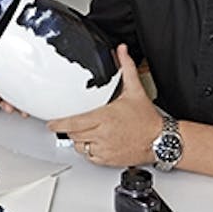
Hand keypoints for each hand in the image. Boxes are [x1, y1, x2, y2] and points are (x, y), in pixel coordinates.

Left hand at [47, 44, 160, 165]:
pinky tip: (95, 142)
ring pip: (80, 147)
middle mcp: (103, 134)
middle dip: (70, 129)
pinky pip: (90, 157)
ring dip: (79, 140)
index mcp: (105, 117)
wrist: (161, 140)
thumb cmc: (147, 119)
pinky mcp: (108, 160)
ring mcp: (105, 149)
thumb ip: (126, 68)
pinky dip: (88, 151)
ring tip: (86, 132)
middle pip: (74, 134)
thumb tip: (122, 51)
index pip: (74, 122)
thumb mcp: (135, 90)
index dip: (59, 123)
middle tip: (70, 124)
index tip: (51, 122)